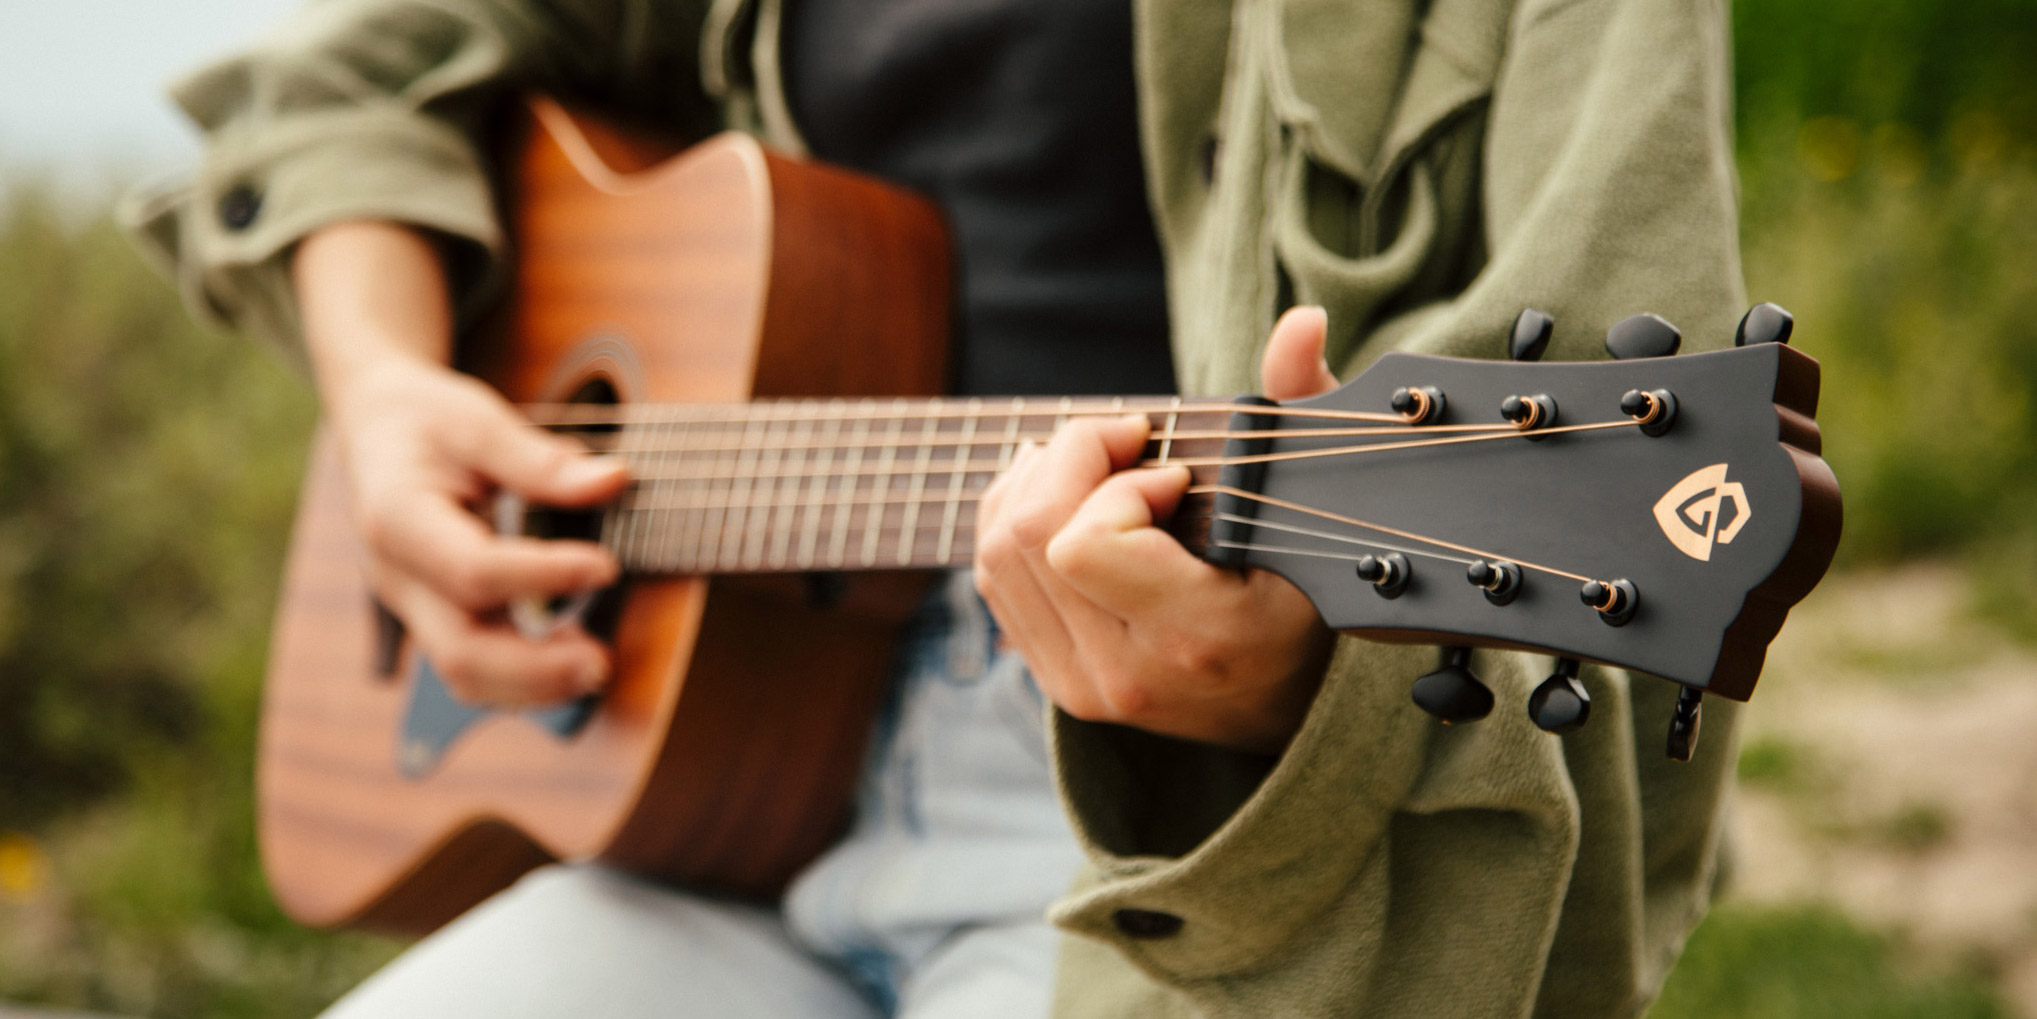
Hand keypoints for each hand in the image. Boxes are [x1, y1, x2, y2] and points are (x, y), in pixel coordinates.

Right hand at [296, 222, 626, 706]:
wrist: (377, 429)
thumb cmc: (427, 421)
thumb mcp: (476, 420)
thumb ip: (540, 460)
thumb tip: (614, 481)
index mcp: (397, 520)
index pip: (472, 570)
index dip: (542, 576)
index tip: (606, 566)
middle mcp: (399, 578)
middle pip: (458, 651)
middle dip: (534, 669)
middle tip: (602, 662)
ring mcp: (414, 607)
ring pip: (464, 675)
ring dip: (534, 687)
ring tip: (597, 669)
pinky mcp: (436, 619)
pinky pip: (475, 668)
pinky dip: (524, 681)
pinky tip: (573, 668)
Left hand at [973, 307, 1342, 753]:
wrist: (1287, 706)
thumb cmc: (1307, 592)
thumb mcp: (1314, 504)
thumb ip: (1302, 409)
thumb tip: (1303, 322)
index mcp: (1197, 638)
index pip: (1085, 544)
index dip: (1117, 486)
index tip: (1174, 474)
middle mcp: (1128, 677)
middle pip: (1030, 538)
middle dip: (1069, 460)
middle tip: (1125, 439)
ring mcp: (1082, 688)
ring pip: (998, 555)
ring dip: (1034, 483)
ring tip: (1092, 457)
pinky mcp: (1054, 682)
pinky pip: (994, 581)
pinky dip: (1014, 520)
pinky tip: (1060, 492)